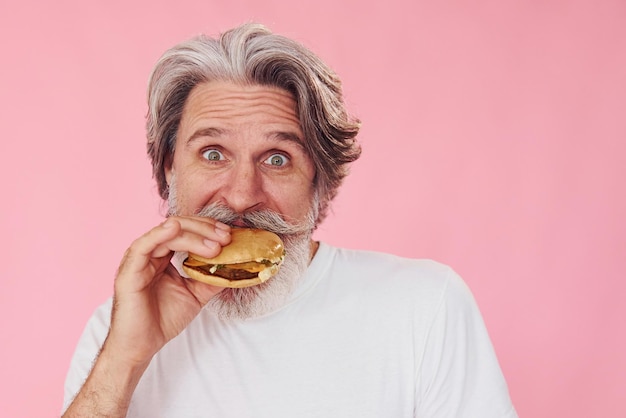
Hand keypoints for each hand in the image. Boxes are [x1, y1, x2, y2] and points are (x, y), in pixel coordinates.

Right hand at [104, 216, 230, 368]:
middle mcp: (151, 253)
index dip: (208, 229)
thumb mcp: (196, 294)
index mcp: (164, 256)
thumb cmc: (162, 319)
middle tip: (226, 237)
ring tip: (215, 244)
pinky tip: (175, 228)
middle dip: (205, 229)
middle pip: (179, 227)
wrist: (141, 346)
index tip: (229, 234)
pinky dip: (160, 234)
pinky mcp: (129, 270)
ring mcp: (139, 259)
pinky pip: (143, 245)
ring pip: (167, 234)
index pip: (187, 231)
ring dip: (193, 235)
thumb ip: (211, 278)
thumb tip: (235, 267)